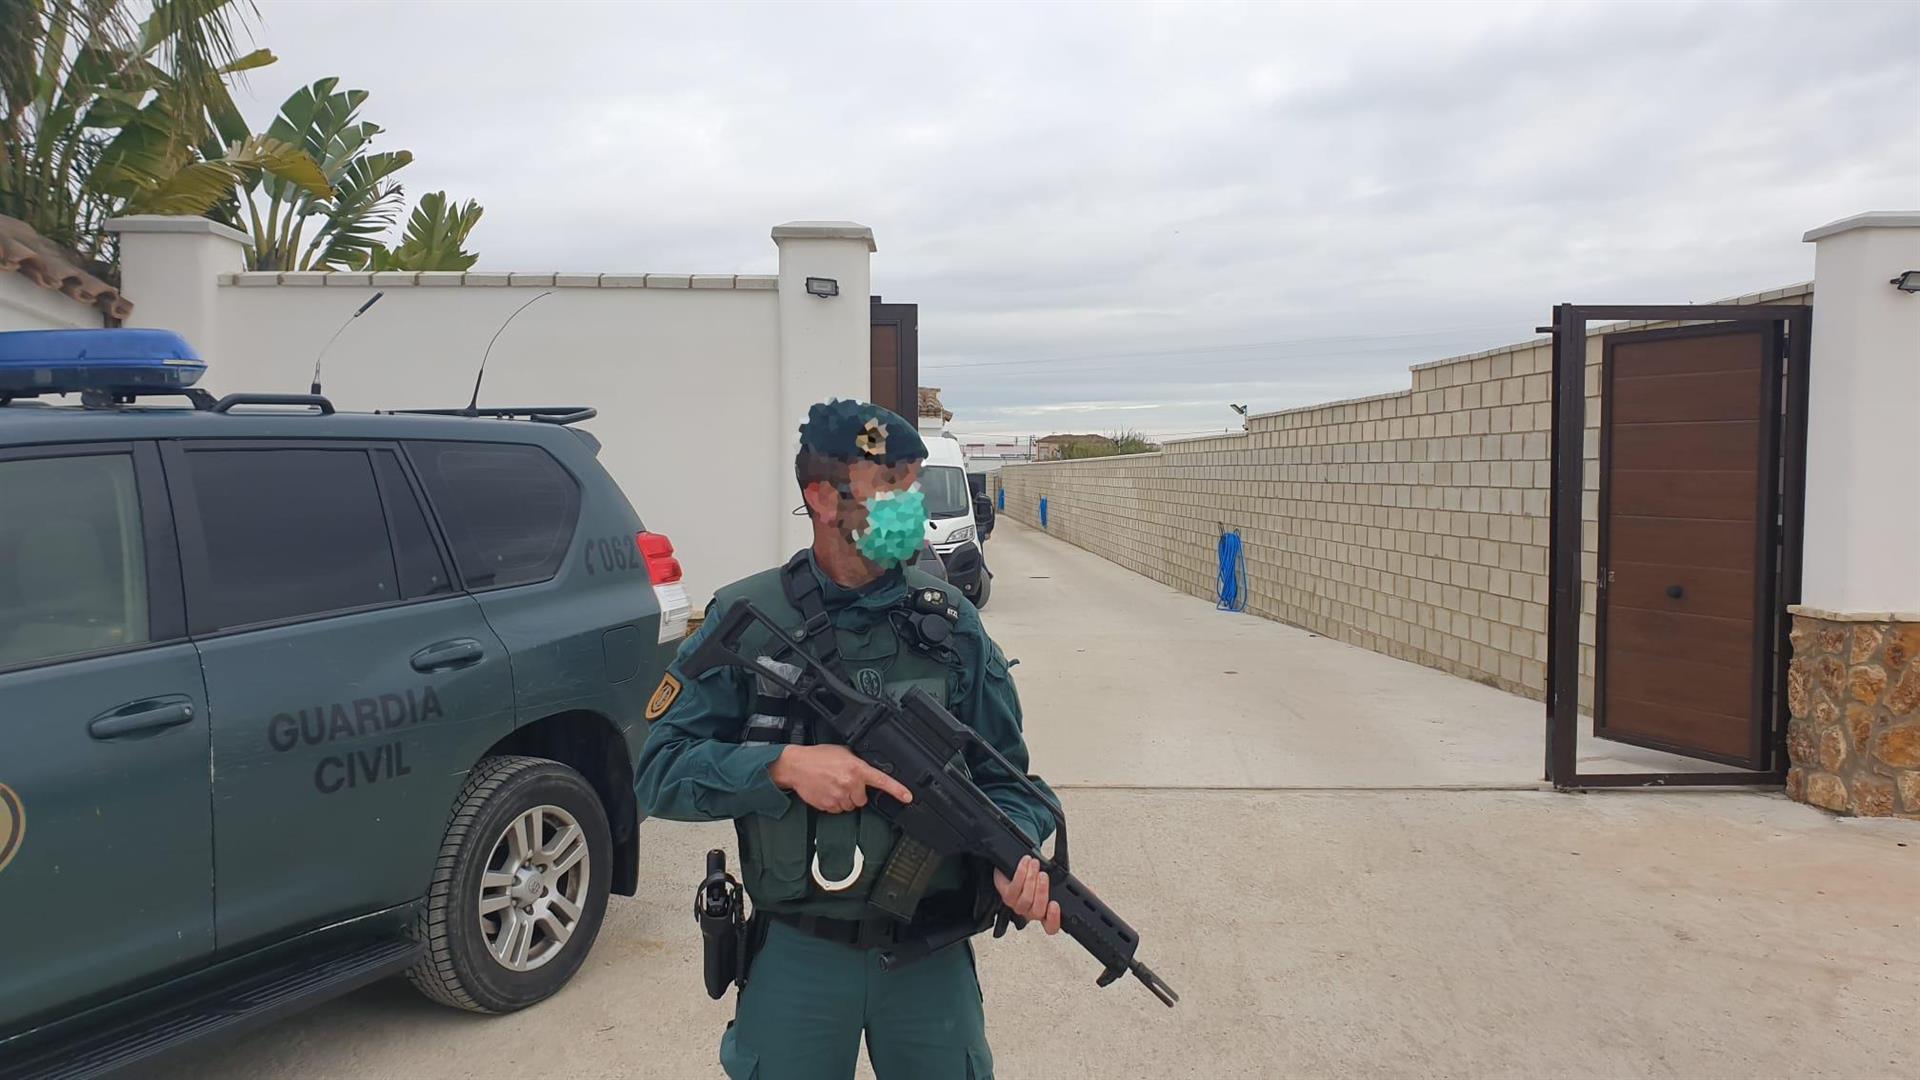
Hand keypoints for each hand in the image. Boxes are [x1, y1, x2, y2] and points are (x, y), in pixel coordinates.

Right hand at [769, 744, 912, 813]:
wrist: (796, 765)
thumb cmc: (817, 757)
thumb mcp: (842, 752)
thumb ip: (857, 762)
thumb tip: (866, 768)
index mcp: (856, 768)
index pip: (881, 780)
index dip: (897, 790)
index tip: (907, 797)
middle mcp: (850, 783)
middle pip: (862, 799)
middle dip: (855, 793)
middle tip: (844, 783)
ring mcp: (839, 796)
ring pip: (850, 806)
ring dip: (844, 799)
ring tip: (832, 786)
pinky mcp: (828, 805)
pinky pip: (837, 810)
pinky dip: (833, 803)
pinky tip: (826, 791)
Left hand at [993, 856, 1061, 934]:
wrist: (1011, 870)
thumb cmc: (1033, 877)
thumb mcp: (1050, 878)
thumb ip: (1060, 879)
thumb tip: (1074, 871)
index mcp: (1044, 913)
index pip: (1051, 926)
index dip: (1054, 919)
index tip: (1055, 904)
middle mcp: (1030, 913)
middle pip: (1037, 911)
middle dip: (1042, 892)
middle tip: (1044, 875)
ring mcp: (1017, 906)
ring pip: (1026, 899)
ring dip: (1031, 879)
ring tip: (1034, 864)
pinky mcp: (1007, 896)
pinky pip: (1014, 887)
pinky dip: (1021, 873)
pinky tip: (1025, 863)